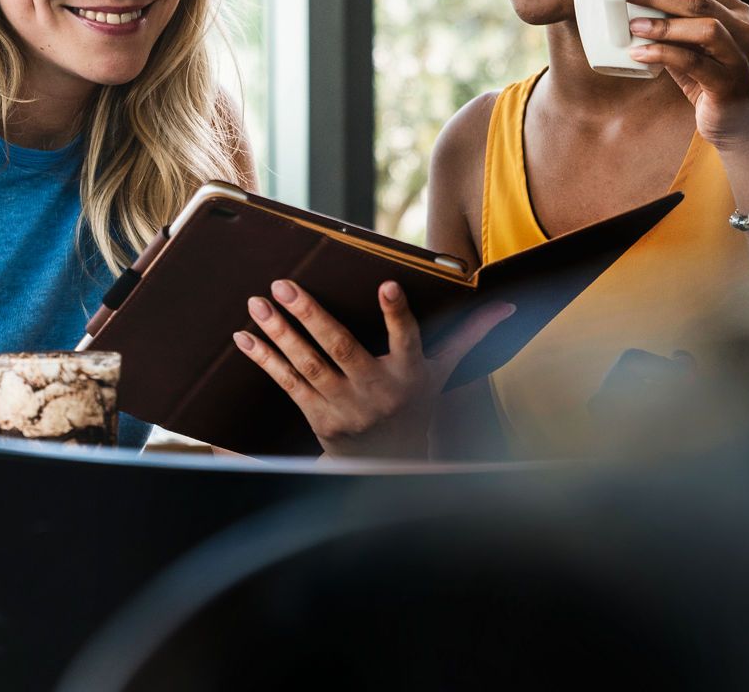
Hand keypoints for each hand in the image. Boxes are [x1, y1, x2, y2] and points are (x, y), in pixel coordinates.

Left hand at [234, 280, 514, 458]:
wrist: (389, 465)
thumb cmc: (416, 406)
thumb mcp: (442, 373)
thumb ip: (467, 335)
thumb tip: (504, 305)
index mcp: (409, 374)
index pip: (406, 339)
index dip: (397, 314)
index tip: (387, 285)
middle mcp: (376, 390)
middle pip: (341, 348)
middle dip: (311, 315)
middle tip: (284, 285)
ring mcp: (344, 404)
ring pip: (308, 364)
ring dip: (280, 332)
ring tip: (257, 303)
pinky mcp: (318, 415)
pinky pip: (288, 383)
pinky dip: (265, 360)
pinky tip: (244, 337)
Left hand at [624, 0, 748, 149]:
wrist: (737, 123)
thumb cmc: (707, 78)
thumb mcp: (689, 45)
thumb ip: (671, 25)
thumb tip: (627, 5)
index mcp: (735, 13)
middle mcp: (742, 28)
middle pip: (701, 0)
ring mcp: (738, 55)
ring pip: (704, 27)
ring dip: (664, 24)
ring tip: (632, 26)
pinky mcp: (728, 82)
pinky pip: (694, 62)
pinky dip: (663, 55)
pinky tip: (638, 54)